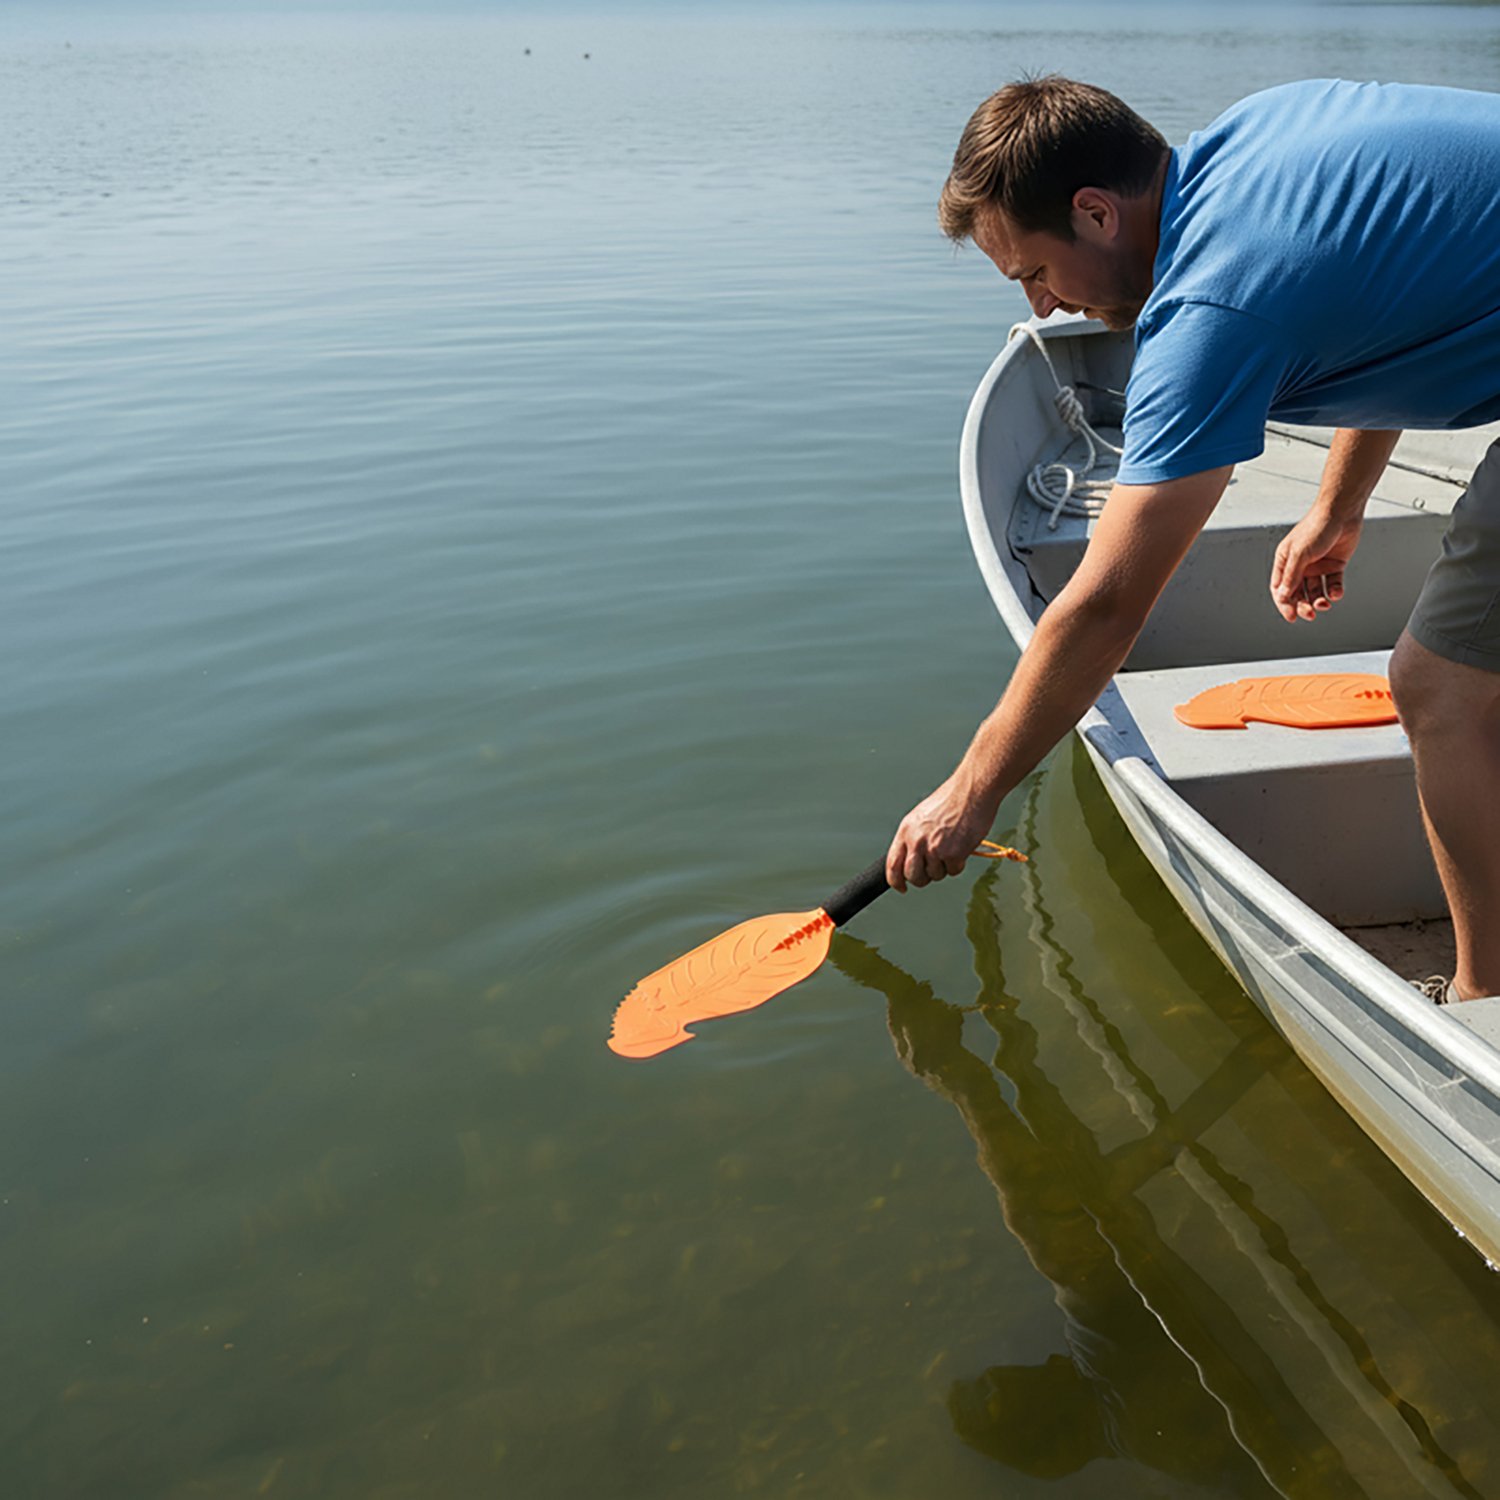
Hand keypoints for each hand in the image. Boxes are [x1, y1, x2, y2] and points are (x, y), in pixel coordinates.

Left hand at [885, 778, 993, 892]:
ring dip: (943, 868)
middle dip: (922, 878)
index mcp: (906, 831)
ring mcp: (935, 849)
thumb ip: (912, 838)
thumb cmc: (949, 801)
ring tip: (951, 847)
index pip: (892, 865)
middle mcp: (917, 841)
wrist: (971, 791)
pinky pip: (953, 871)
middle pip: (913, 876)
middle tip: (932, 869)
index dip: (895, 881)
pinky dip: (958, 864)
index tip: (901, 887)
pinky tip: (961, 846)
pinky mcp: (953, 854)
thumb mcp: (920, 817)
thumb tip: (909, 860)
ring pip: (935, 876)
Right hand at [1270, 508, 1362, 621]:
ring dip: (1319, 600)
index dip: (1284, 604)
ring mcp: (1318, 566)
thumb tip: (1282, 596)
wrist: (1342, 512)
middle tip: (1310, 614)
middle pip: (1298, 593)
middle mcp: (1300, 565)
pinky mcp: (1334, 565)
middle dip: (1303, 605)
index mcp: (1285, 561)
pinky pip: (1332, 584)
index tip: (1291, 617)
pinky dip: (1334, 590)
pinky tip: (1336, 592)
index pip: (1280, 589)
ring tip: (1325, 603)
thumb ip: (1291, 576)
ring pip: (1315, 591)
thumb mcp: (1299, 553)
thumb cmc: (1316, 527)